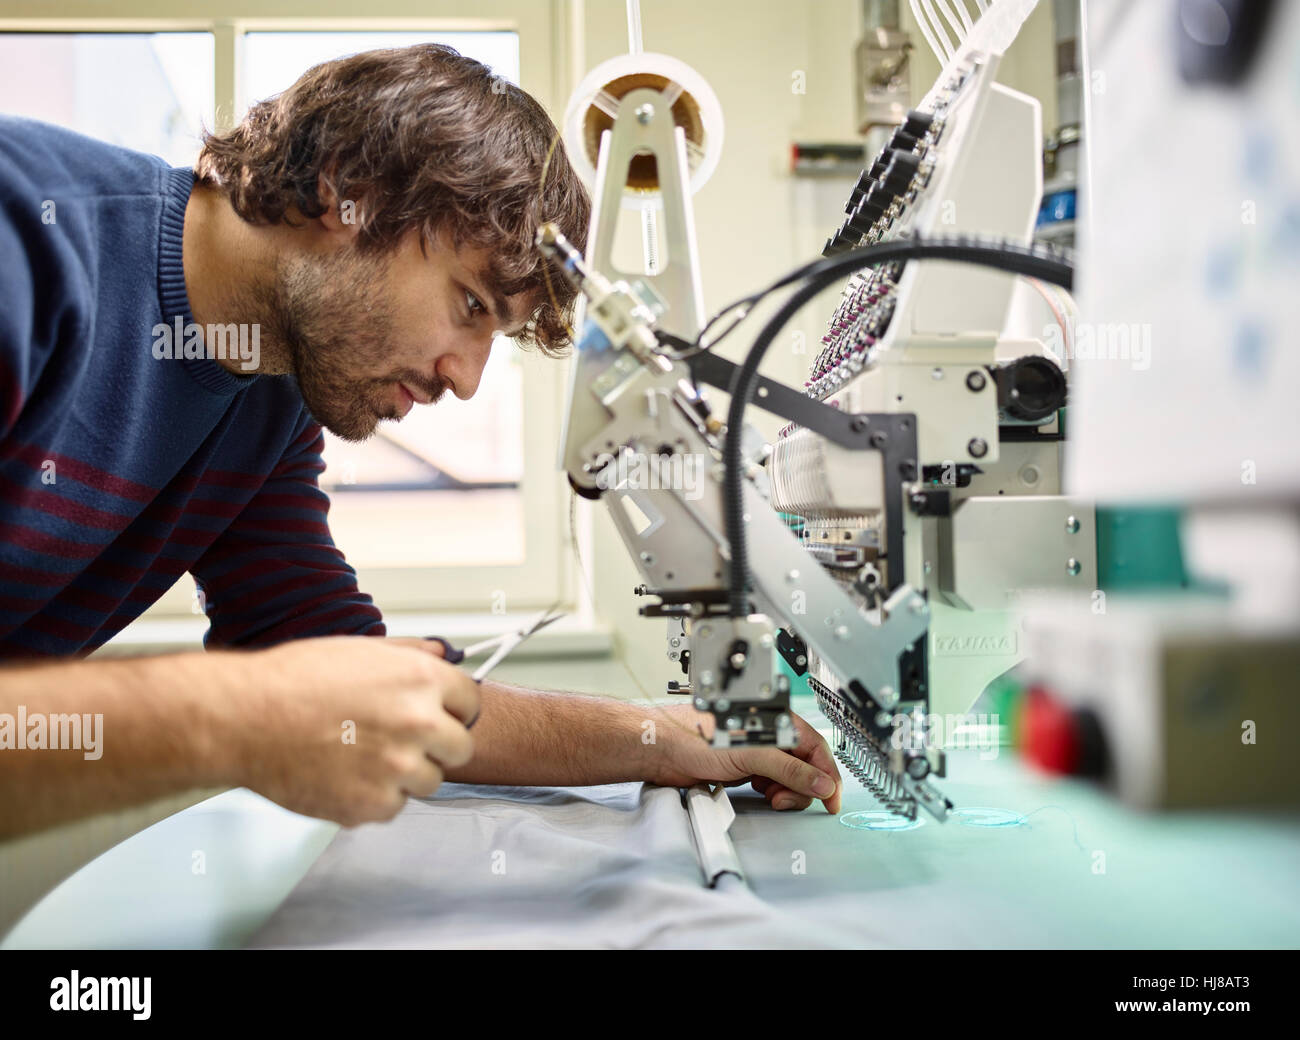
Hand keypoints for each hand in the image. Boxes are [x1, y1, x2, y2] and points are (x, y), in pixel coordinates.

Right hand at [221, 636, 479, 825]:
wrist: (241, 718)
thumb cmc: (292, 680)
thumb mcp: (359, 650)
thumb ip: (409, 655)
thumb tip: (441, 654)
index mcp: (420, 680)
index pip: (471, 702)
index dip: (452, 709)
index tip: (438, 716)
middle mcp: (418, 723)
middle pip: (461, 748)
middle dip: (437, 746)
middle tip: (402, 743)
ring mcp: (398, 768)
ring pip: (429, 782)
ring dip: (405, 775)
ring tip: (363, 758)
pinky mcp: (373, 805)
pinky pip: (393, 808)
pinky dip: (373, 799)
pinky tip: (343, 776)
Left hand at [650, 705, 841, 813]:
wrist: (661, 749)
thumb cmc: (696, 736)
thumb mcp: (751, 754)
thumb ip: (789, 769)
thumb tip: (820, 783)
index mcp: (777, 721)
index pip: (815, 749)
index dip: (827, 775)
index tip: (832, 800)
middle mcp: (770, 736)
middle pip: (804, 766)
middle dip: (801, 787)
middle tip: (784, 799)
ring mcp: (757, 753)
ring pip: (788, 778)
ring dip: (784, 792)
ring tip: (769, 797)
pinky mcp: (744, 767)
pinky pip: (770, 783)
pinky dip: (770, 792)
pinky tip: (759, 794)